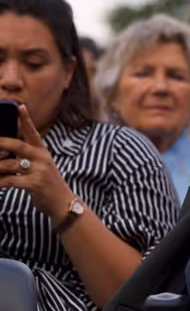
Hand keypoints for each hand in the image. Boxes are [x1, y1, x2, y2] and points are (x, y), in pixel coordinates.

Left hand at [0, 104, 73, 220]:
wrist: (62, 203)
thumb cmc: (46, 183)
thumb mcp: (40, 166)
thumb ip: (25, 157)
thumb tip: (4, 149)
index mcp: (42, 152)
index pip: (32, 132)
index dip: (25, 119)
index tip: (18, 106)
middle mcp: (42, 158)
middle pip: (18, 145)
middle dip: (1, 142)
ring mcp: (39, 171)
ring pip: (10, 164)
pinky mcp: (35, 184)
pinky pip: (10, 181)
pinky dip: (0, 183)